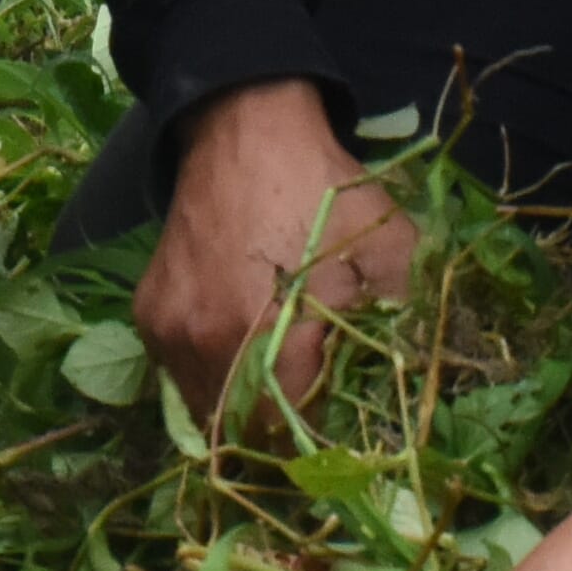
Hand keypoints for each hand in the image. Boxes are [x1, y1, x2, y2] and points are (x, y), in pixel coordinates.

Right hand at [134, 81, 421, 445]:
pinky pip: (181, 373)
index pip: (284, 432)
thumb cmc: (324, 190)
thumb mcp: (390, 248)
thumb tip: (421, 387)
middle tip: (315, 411)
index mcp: (262, 334)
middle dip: (279, 432)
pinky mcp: (150, 312)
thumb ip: (409, 322)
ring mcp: (169, 328)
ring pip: (206, 408)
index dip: (316, 441)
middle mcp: (202, 341)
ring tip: (280, 381)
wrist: (247, 128)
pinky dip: (212, 374)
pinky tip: (242, 346)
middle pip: (240, 431)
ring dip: (242, 409)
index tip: (343, 431)